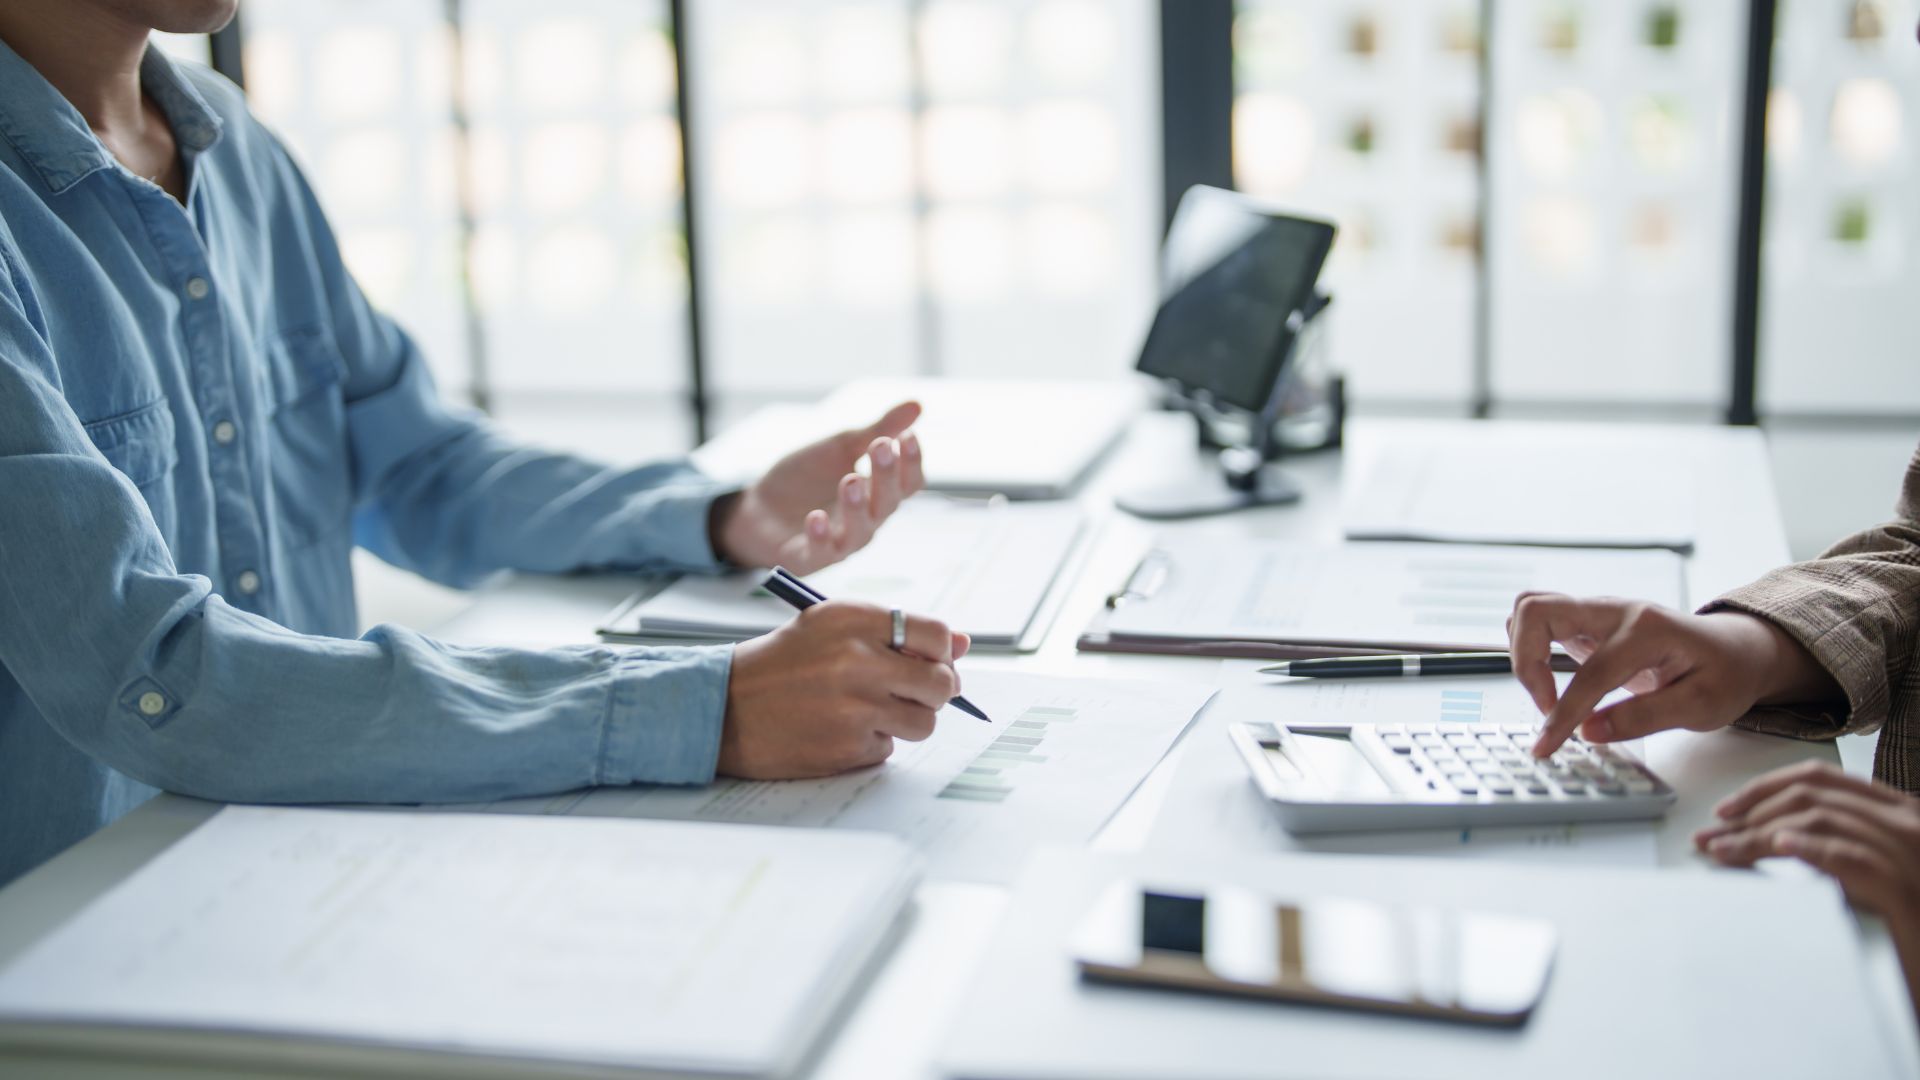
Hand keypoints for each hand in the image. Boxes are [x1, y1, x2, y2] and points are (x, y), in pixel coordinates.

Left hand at [710, 401, 925, 573]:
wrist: (759, 502)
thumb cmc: (807, 477)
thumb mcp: (839, 447)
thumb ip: (876, 430)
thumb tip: (917, 404)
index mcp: (877, 494)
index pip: (908, 483)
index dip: (912, 461)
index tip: (907, 435)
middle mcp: (866, 521)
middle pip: (887, 504)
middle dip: (886, 476)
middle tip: (880, 448)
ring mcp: (838, 542)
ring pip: (859, 532)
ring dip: (857, 507)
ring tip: (851, 480)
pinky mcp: (808, 557)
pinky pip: (820, 553)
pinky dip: (819, 537)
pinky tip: (815, 517)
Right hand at [720, 600, 970, 779]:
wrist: (722, 707)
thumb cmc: (782, 663)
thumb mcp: (830, 628)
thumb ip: (897, 632)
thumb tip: (963, 644)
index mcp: (853, 619)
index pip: (937, 635)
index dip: (943, 652)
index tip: (930, 661)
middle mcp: (857, 660)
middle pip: (942, 682)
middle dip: (936, 691)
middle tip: (912, 692)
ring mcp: (854, 708)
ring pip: (924, 721)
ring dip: (907, 720)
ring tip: (869, 711)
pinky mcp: (847, 747)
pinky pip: (888, 747)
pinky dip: (872, 742)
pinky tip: (838, 730)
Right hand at [1507, 594, 1836, 757]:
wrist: (1736, 651)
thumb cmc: (1725, 675)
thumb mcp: (1701, 706)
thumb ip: (1644, 717)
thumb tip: (1590, 731)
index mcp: (1647, 629)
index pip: (1589, 674)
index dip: (1563, 715)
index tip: (1548, 745)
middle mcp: (1616, 610)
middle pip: (1538, 611)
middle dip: (1525, 662)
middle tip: (1542, 705)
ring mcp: (1600, 611)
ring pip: (1531, 608)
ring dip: (1523, 651)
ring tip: (1545, 695)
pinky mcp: (1589, 621)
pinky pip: (1541, 620)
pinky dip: (1530, 648)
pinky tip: (1551, 682)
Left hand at [1695, 761, 1919, 1018]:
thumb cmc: (1907, 919)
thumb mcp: (1871, 867)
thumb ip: (1832, 841)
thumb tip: (1762, 836)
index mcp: (1895, 809)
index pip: (1817, 777)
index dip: (1763, 789)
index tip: (1724, 811)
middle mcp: (1904, 820)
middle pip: (1809, 798)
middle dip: (1750, 815)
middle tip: (1710, 838)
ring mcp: (1908, 851)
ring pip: (1819, 821)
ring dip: (1760, 835)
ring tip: (1724, 850)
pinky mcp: (1904, 888)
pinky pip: (1849, 855)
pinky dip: (1810, 847)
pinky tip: (1778, 847)